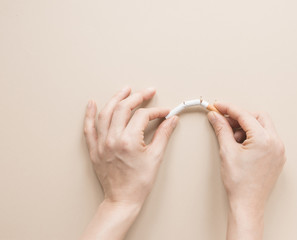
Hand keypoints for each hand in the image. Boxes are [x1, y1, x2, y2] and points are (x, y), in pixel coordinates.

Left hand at [82, 87, 177, 239]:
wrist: (122, 199)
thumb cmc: (139, 183)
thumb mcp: (155, 157)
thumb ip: (163, 135)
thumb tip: (171, 120)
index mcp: (128, 141)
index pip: (142, 116)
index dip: (156, 111)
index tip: (164, 112)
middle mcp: (112, 139)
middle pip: (123, 108)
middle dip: (137, 97)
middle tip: (147, 92)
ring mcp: (101, 143)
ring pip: (105, 113)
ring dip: (115, 99)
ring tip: (124, 90)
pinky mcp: (94, 149)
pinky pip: (89, 128)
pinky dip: (89, 114)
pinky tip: (92, 104)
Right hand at [207, 102, 285, 239]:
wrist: (247, 204)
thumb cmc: (239, 183)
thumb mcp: (227, 151)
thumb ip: (222, 129)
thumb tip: (216, 116)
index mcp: (264, 139)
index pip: (245, 115)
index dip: (229, 108)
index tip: (218, 106)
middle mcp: (276, 143)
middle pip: (258, 117)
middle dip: (241, 117)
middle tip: (225, 121)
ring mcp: (278, 150)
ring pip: (263, 127)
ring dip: (247, 127)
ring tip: (232, 139)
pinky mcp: (277, 157)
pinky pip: (267, 138)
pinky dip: (254, 136)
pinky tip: (241, 145)